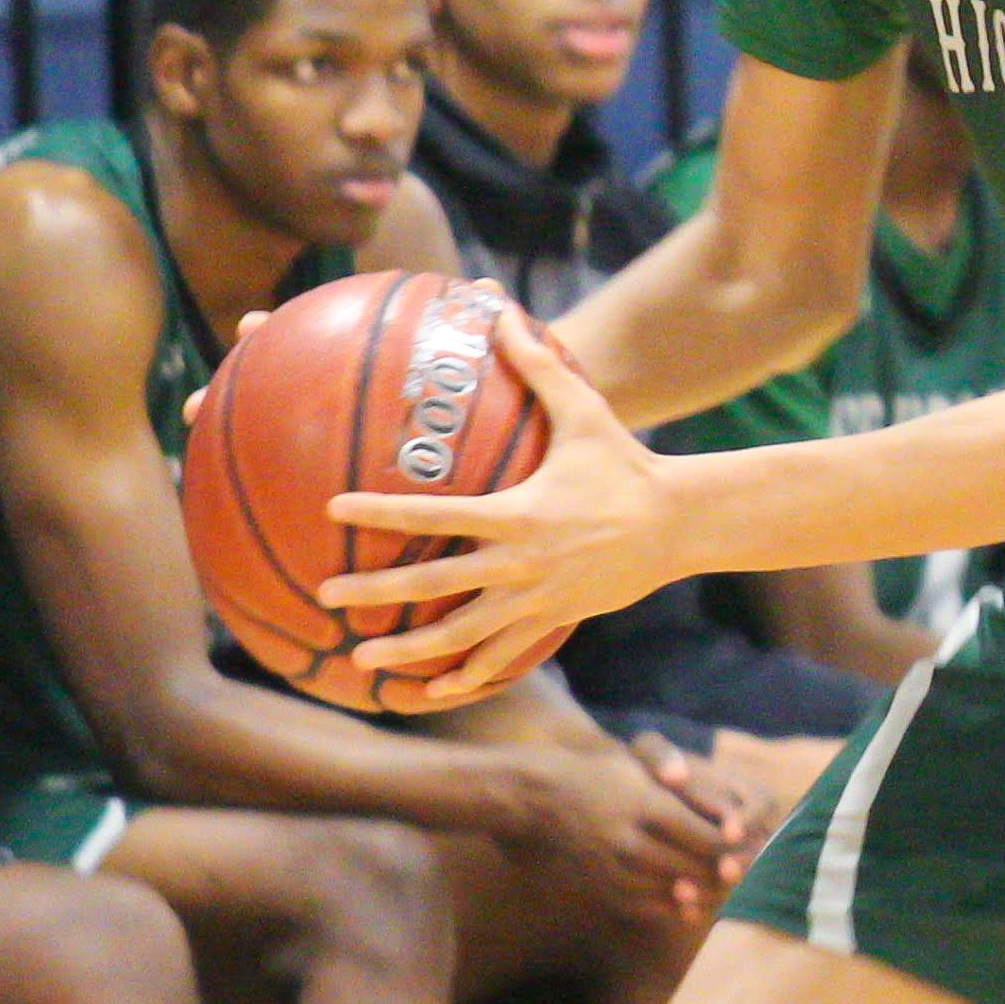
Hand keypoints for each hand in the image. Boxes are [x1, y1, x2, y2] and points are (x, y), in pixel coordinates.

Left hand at [323, 316, 677, 700]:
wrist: (679, 525)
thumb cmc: (624, 464)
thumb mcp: (584, 412)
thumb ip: (538, 365)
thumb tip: (498, 310)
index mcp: (518, 514)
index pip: (436, 516)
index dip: (382, 513)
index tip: (334, 510)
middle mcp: (520, 563)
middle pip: (434, 587)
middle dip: (376, 595)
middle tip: (326, 597)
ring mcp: (535, 600)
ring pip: (461, 635)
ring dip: (409, 651)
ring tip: (360, 660)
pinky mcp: (552, 621)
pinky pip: (500, 658)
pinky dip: (462, 678)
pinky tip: (427, 693)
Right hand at [514, 741, 735, 923]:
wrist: (539, 797)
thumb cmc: (600, 776)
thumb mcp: (643, 773)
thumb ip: (686, 798)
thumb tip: (731, 830)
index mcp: (647, 807)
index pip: (709, 838)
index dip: (734, 848)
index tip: (747, 846)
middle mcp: (630, 840)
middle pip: (695, 868)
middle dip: (724, 873)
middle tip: (744, 873)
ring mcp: (613, 867)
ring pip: (673, 891)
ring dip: (701, 892)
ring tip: (720, 886)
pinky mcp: (600, 885)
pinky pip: (644, 905)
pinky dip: (670, 906)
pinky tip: (685, 902)